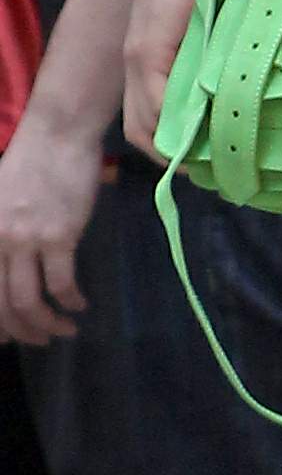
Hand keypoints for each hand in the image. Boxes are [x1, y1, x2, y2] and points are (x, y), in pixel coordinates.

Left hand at [0, 108, 99, 343]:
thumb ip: (1, 235)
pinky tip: (80, 305)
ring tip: (65, 330)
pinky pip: (62, 282)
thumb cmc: (31, 162)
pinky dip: (70, 302)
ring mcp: (27, 240)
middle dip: (23, 332)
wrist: (58, 133)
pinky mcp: (59, 235)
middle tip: (40, 341)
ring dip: (48, 325)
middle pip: (4, 305)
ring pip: (31, 301)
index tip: (10, 337)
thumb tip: (11, 269)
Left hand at [123, 0, 194, 161]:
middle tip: (204, 164)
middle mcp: (137, 64)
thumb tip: (228, 86)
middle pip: (142, 128)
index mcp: (148, 60)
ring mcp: (139, 58)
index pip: (147, 120)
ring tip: (206, 152)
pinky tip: (200, 128)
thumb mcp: (201, 24)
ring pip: (146, 120)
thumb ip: (205, 54)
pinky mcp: (147, 49)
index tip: (200, 159)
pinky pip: (156, 98)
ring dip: (173, 141)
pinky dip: (176, 118)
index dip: (170, 145)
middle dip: (170, 153)